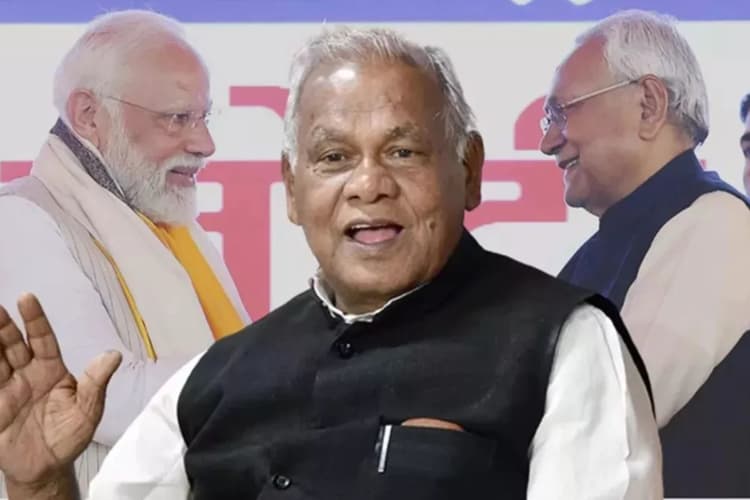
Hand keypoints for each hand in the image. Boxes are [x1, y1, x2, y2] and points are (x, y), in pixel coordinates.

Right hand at [0, 293, 120, 486]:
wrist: (46, 467)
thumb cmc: (70, 435)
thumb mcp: (88, 410)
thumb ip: (96, 382)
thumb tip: (114, 355)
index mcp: (52, 370)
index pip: (42, 339)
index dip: (35, 319)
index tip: (27, 298)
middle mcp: (27, 374)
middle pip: (13, 345)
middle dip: (5, 327)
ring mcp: (8, 389)